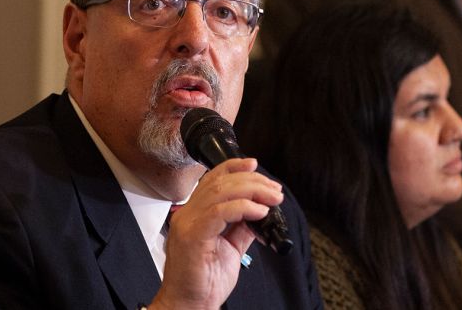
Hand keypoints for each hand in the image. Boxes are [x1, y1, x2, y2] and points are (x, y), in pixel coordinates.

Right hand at [149, 158, 283, 309]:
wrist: (189, 305)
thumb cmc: (203, 282)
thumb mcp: (230, 249)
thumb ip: (242, 228)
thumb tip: (260, 213)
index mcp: (194, 214)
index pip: (212, 180)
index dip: (234, 167)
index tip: (255, 165)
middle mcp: (188, 214)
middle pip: (220, 182)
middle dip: (252, 181)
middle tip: (274, 191)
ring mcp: (187, 223)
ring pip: (221, 192)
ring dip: (252, 191)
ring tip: (272, 199)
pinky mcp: (192, 236)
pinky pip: (220, 212)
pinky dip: (243, 208)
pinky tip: (258, 212)